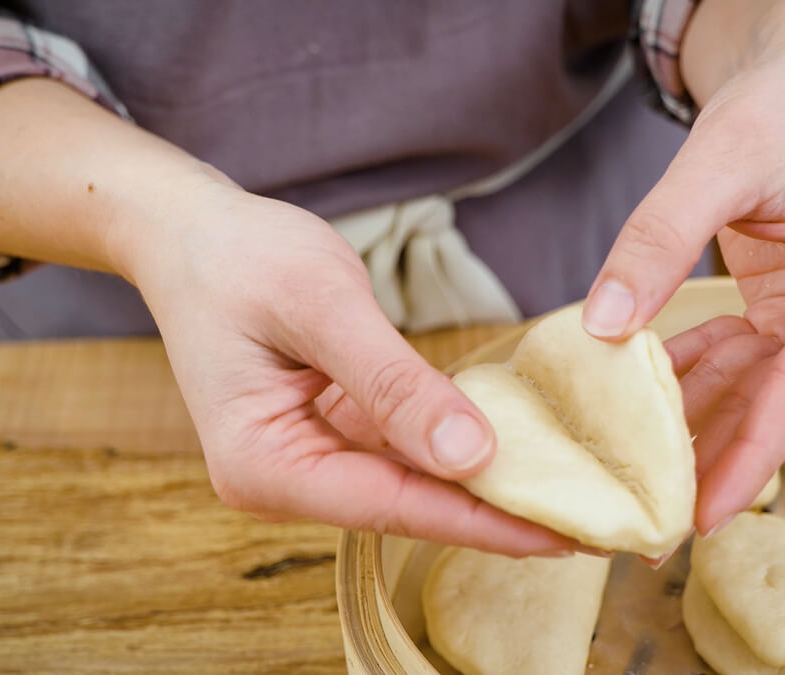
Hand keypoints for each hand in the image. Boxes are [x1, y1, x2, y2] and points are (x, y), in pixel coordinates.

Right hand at [128, 185, 579, 555]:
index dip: (482, 522)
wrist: (193, 233)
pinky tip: (519, 454)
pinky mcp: (326, 434)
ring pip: (410, 485)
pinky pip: (401, 451)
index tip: (565, 535)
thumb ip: (393, 383)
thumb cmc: (241, 258)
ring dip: (484, 489)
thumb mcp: (322, 306)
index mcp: (262, 465)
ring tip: (573, 499)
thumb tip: (470, 455)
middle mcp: (281, 479)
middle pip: (405, 507)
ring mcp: (304, 459)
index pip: (393, 505)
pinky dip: (456, 450)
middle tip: (592, 527)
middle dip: (495, 517)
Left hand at [582, 3, 784, 534]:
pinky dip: (687, 376)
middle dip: (714, 456)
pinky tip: (636, 393)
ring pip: (754, 392)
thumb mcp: (721, 159)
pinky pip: (738, 361)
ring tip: (629, 471)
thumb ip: (660, 239)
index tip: (698, 516)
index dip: (748, 454)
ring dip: (692, 423)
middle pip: (781, 404)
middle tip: (650, 524)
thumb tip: (602, 326)